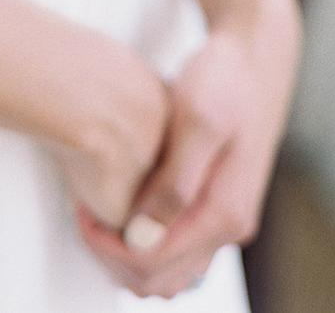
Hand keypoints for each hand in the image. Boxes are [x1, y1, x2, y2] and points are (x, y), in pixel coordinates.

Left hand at [75, 10, 300, 298]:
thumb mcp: (197, 119)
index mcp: (224, 214)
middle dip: (114, 258)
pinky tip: (118, 204)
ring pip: (170, 269)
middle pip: (162, 278)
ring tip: (94, 212)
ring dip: (127, 254)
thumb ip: (174, 183)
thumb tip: (141, 237)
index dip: (109, 248)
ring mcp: (224, 218)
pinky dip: (144, 239)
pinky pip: (176, 245)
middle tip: (80, 215)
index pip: (155, 263)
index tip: (79, 213)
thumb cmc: (223, 78)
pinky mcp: (216, 203)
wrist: (254, 56)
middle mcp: (229, 227)